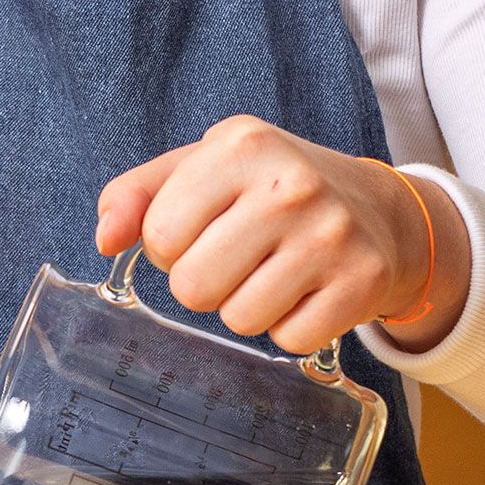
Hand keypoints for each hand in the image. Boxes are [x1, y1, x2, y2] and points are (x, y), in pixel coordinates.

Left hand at [96, 116, 467, 354]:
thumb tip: (106, 239)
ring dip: (246, 308)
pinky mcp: (361, 282)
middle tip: (238, 259)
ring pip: (239, 319)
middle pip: (193, 287)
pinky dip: (290, 327)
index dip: (171, 247)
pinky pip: (288, 339)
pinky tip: (307, 292)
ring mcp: (331, 235)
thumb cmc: (271, 192)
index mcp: (241, 145)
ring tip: (273, 273)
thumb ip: (137, 196)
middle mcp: (291, 185)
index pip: (159, 236)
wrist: (378, 210)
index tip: (205, 231)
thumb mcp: (202, 171)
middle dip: (204, 284)